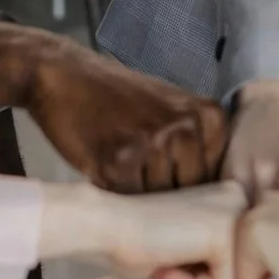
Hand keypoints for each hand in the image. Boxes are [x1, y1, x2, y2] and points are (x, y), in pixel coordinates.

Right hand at [0, 30, 227, 191]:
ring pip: (159, 202)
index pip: (214, 177)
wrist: (65, 76)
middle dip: (164, 195)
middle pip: (188, 192)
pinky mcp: (119, 162)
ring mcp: (153, 144)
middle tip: (137, 172)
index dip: (188, 185)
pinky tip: (104, 168)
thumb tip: (211, 202)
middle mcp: (186, 128)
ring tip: (119, 166)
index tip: (164, 174)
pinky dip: (114, 194)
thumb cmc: (118, 98)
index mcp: (208, 115)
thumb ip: (195, 144)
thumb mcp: (171, 108)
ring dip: (138, 197)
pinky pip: (128, 201)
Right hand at [41, 180, 246, 278]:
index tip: (177, 265)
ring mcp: (237, 215)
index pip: (242, 257)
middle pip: (244, 269)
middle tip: (168, 265)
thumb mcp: (194, 249)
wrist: (107, 226)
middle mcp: (242, 200)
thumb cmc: (137, 241)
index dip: (210, 275)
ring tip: (165, 265)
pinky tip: (166, 267)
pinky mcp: (227, 235)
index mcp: (233, 198)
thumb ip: (224, 263)